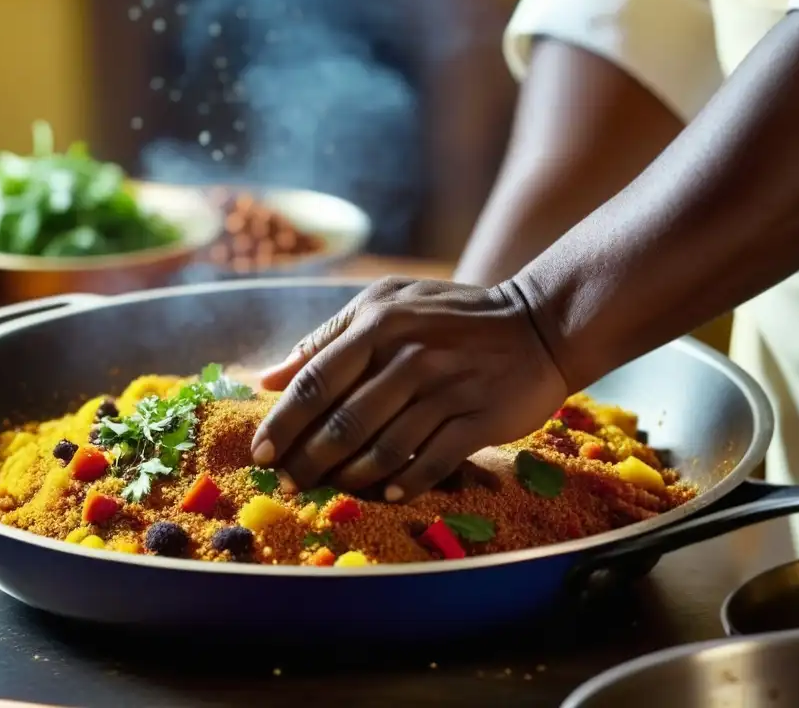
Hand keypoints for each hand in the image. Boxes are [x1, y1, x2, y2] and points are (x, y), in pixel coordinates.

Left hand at [250, 277, 568, 502]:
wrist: (538, 325)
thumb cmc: (451, 316)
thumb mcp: (387, 304)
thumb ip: (328, 337)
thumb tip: (270, 378)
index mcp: (379, 323)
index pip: (316, 380)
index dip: (284, 421)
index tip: (260, 451)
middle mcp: (410, 356)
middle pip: (344, 422)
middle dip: (308, 459)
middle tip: (288, 483)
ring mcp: (447, 389)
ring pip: (384, 448)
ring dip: (350, 477)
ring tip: (332, 489)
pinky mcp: (479, 419)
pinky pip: (431, 463)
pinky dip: (403, 484)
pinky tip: (384, 494)